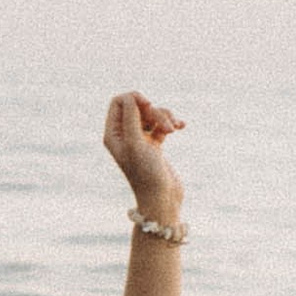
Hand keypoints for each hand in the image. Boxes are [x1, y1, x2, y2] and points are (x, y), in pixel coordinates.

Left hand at [102, 90, 184, 227]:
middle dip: (154, 111)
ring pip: (152, 114)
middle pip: (138, 106)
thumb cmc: (146, 174)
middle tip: (164, 125)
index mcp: (113, 135)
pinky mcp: (155, 145)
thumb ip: (131, 117)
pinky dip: (172, 123)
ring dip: (165, 117)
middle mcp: (124, 136)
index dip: (134, 98)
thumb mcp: (135, 143)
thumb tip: (131, 96)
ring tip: (173, 130)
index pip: (119, 102)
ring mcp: (140, 140)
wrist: (162, 199)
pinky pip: (162, 124)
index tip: (148, 106)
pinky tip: (181, 127)